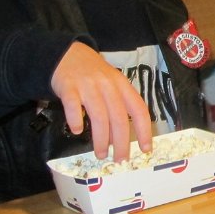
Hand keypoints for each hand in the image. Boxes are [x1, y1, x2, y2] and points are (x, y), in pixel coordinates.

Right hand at [50, 42, 151, 160]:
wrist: (68, 54)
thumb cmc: (94, 74)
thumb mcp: (112, 84)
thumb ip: (118, 106)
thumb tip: (120, 138)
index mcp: (123, 86)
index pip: (139, 110)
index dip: (144, 130)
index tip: (146, 148)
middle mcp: (108, 86)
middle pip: (119, 118)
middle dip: (122, 142)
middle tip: (121, 159)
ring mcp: (88, 86)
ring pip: (99, 116)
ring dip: (101, 139)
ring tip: (101, 154)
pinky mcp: (69, 87)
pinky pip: (74, 106)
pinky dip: (76, 120)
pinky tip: (77, 131)